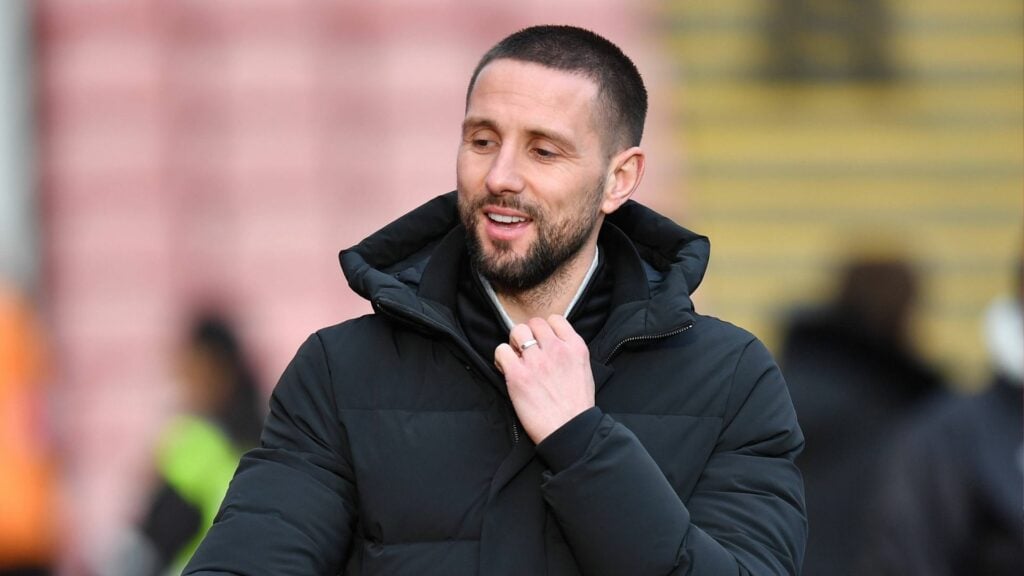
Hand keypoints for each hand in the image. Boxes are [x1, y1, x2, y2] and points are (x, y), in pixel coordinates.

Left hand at [494, 315, 594, 443]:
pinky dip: (501, 358)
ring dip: (514, 343)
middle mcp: (556, 349)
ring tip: (517, 359)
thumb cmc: (576, 407)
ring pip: (517, 331)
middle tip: (527, 352)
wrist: (569, 430)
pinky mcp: (518, 375)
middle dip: (529, 334)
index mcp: (575, 347)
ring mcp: (536, 361)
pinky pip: (501, 350)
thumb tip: (552, 344)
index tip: (542, 342)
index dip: (546, 329)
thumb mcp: (584, 371)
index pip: (555, 319)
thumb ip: (569, 353)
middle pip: (534, 323)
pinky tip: (507, 369)